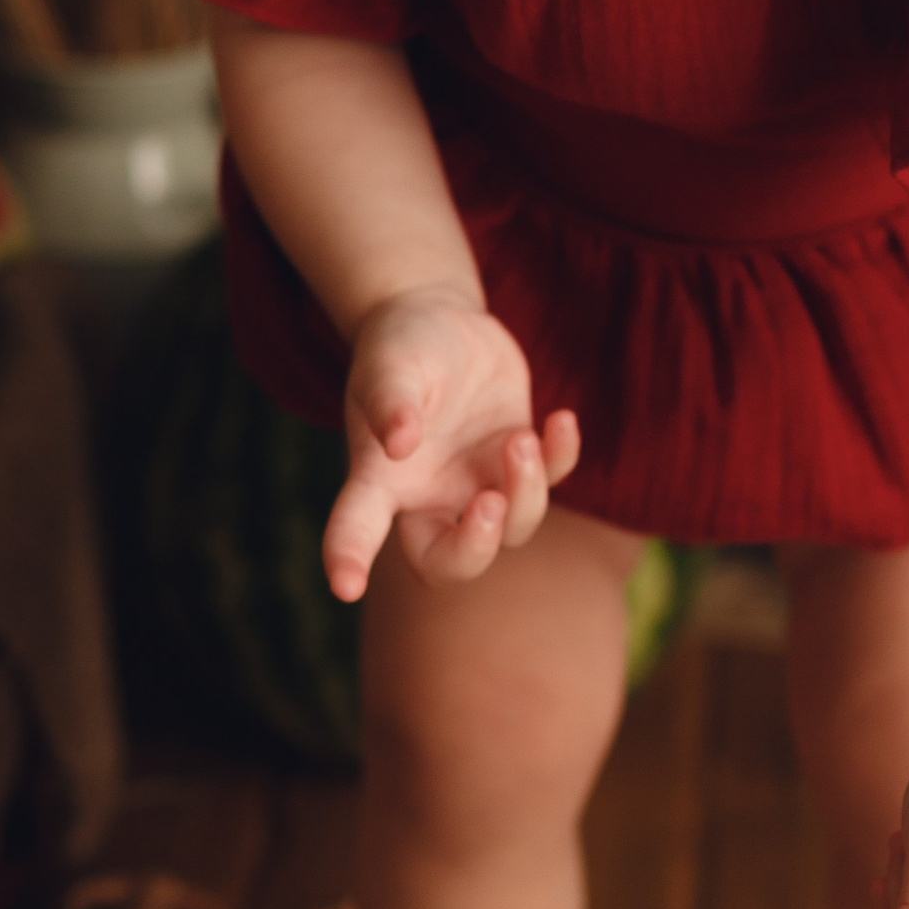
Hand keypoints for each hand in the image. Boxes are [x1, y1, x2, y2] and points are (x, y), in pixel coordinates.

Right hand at [324, 287, 579, 600]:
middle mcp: (429, 495)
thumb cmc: (399, 348)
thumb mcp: (389, 365)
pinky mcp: (516, 458)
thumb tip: (399, 444)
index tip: (345, 586)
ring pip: (513, 530)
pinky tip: (562, 419)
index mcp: (381, 479)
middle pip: (448, 564)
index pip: (357, 528)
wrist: (440, 321)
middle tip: (490, 503)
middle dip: (474, 550)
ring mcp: (477, 481)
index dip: (348, 558)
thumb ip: (390, 401)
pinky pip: (552, 480)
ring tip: (520, 440)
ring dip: (526, 492)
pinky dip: (563, 458)